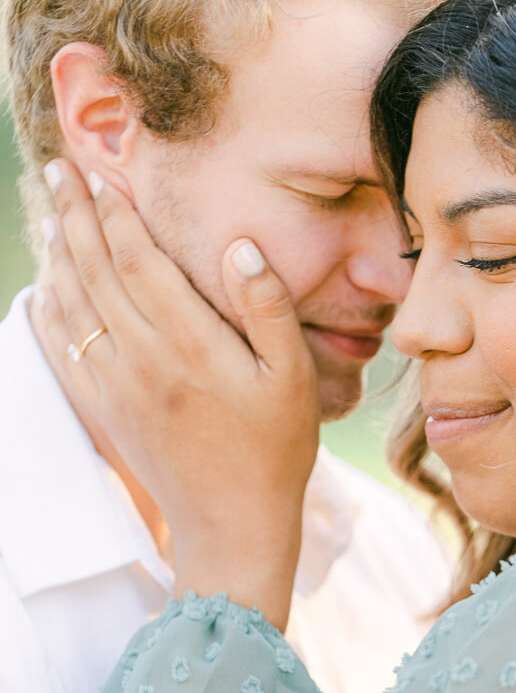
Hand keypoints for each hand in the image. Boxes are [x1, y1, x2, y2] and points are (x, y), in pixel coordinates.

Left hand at [38, 161, 320, 627]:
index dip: (117, 214)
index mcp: (190, 344)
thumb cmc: (275, 450)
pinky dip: (48, 313)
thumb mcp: (294, 378)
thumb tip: (239, 247)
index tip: (103, 174)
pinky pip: (63, 351)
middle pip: (96, 272)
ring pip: (73, 305)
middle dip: (75, 215)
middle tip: (60, 168)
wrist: (233, 524)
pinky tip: (44, 290)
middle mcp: (143, 359)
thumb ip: (269, 309)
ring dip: (58, 254)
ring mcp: (117, 387)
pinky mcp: (106, 411)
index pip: (139, 261)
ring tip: (50, 215)